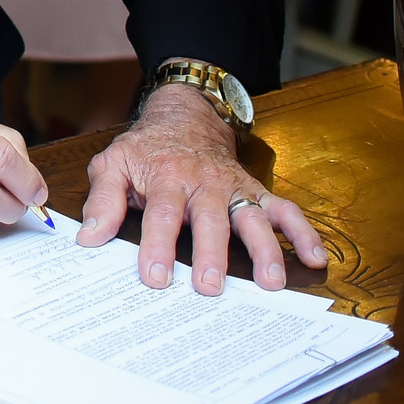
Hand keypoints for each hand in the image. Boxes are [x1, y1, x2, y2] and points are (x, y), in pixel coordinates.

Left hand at [76, 83, 327, 293]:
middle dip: (211, 254)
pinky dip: (303, 232)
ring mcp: (234, 188)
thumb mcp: (113, 164)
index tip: (155, 278)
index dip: (157, 246)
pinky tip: (315, 259)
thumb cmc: (146, 149)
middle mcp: (204, 183)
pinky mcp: (255, 191)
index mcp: (166, 178)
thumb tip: (88, 239)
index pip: (161, 215)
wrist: (184, 116)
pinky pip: (284, 210)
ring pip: (252, 217)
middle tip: (210, 288)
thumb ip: (101, 201)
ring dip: (264, 249)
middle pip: (209, 220)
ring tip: (270, 282)